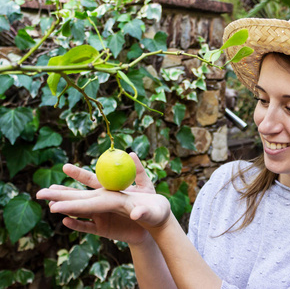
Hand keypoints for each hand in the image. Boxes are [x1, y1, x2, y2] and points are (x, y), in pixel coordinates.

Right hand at [37, 153, 170, 244]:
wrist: (154, 223)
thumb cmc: (151, 202)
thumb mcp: (147, 186)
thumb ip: (140, 171)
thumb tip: (132, 154)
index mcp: (110, 189)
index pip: (92, 179)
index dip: (78, 174)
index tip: (64, 167)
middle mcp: (102, 201)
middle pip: (79, 196)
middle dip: (62, 193)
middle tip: (44, 190)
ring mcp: (101, 215)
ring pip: (79, 211)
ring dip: (65, 208)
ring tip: (50, 205)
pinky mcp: (103, 228)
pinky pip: (87, 226)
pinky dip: (77, 224)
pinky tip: (66, 221)